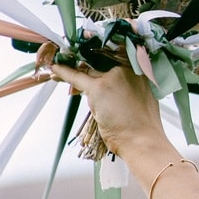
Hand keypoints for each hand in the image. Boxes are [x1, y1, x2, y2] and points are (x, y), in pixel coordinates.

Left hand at [51, 62, 173, 161]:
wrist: (144, 142)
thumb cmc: (144, 128)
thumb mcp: (142, 100)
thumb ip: (129, 89)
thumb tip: (115, 90)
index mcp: (141, 71)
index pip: (116, 56)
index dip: (101, 58)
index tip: (92, 59)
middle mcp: (128, 68)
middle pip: (101, 64)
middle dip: (87, 67)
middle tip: (75, 68)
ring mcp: (113, 77)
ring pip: (89, 72)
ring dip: (75, 71)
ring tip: (60, 70)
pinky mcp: (99, 89)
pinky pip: (77, 77)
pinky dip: (64, 72)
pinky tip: (54, 68)